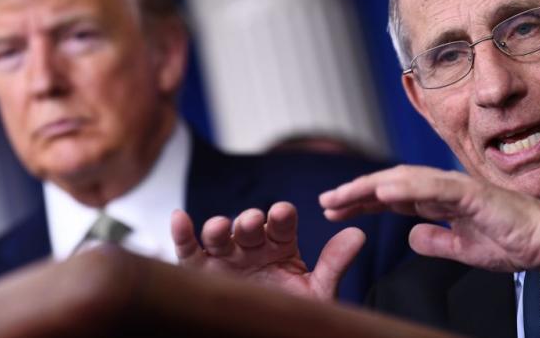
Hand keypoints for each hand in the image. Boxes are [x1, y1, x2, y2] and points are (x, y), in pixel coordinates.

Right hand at [170, 201, 364, 299]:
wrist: (265, 334)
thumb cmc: (290, 312)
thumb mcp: (316, 292)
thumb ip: (333, 264)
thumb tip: (359, 234)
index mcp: (280, 245)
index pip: (281, 224)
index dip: (281, 218)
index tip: (283, 213)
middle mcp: (251, 246)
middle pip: (248, 227)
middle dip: (249, 222)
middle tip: (251, 222)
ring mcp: (224, 256)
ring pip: (218, 236)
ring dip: (218, 228)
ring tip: (220, 226)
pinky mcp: (198, 269)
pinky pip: (188, 250)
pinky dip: (182, 233)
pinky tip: (180, 217)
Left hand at [319, 165, 539, 273]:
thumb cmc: (511, 241)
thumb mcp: (462, 249)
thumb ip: (436, 241)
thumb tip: (411, 236)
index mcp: (439, 200)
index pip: (391, 196)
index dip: (361, 201)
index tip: (334, 209)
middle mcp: (442, 187)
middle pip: (389, 184)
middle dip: (355, 192)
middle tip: (325, 202)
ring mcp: (455, 186)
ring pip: (403, 180)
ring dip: (369, 186)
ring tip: (341, 196)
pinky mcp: (471, 192)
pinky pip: (432, 188)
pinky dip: (405, 187)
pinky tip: (380, 192)